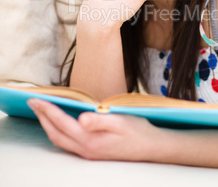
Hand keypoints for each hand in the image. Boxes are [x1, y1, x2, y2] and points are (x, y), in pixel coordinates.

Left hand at [27, 99, 159, 160]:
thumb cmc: (137, 130)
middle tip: (32, 102)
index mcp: (90, 139)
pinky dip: (57, 133)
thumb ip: (100, 120)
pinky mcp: (92, 153)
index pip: (62, 122)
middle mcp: (86, 149)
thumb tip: (81, 119)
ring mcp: (88, 153)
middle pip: (55, 133)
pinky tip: (59, 125)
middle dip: (42, 117)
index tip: (35, 99)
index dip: (47, 110)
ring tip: (41, 111)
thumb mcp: (121, 121)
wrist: (151, 147)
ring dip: (47, 125)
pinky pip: (67, 144)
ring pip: (59, 140)